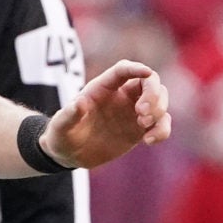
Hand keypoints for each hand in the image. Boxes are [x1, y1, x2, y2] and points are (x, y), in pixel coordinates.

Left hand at [41, 60, 170, 169]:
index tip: (147, 72)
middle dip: (153, 93)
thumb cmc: (62, 135)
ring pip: (161, 99)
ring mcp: (134, 111)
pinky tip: (149, 141)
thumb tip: (78, 103)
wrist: (69, 154)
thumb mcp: (60, 127)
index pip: (124, 70)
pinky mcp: (140, 129)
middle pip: (150, 81)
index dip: (136, 68)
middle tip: (142, 113)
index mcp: (103, 88)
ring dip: (159, 110)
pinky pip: (161, 123)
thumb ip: (67, 115)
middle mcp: (122, 95)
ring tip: (143, 125)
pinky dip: (162, 130)